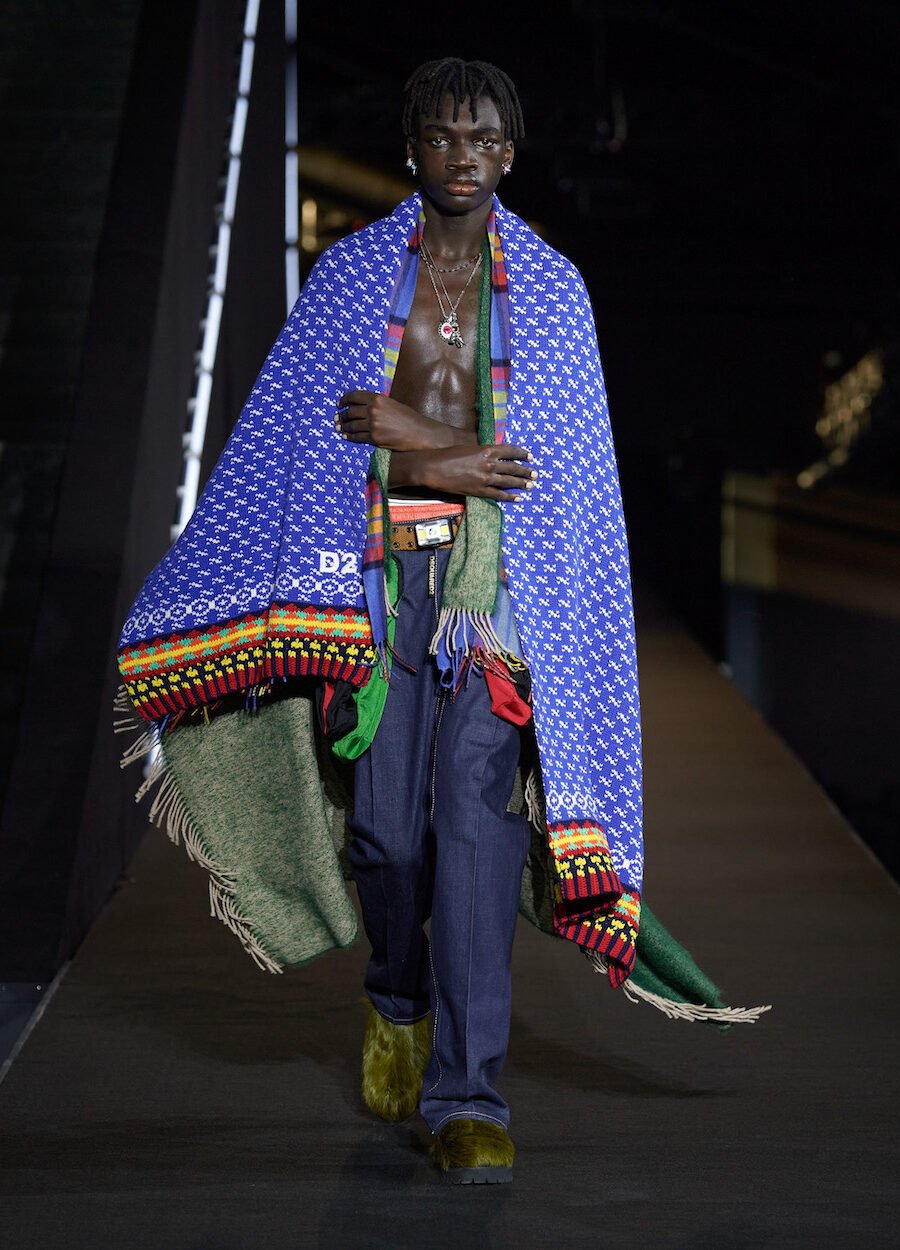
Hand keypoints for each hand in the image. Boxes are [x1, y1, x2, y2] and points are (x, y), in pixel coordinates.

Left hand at [335, 390, 470, 451]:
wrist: (419, 433)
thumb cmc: (408, 419)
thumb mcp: (393, 405)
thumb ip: (378, 404)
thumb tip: (364, 408)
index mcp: (378, 398)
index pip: (355, 396)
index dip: (344, 400)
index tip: (340, 404)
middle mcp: (374, 409)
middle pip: (351, 411)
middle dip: (342, 415)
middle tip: (337, 418)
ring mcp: (373, 424)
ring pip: (352, 425)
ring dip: (343, 427)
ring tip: (338, 428)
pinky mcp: (374, 437)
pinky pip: (357, 437)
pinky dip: (349, 437)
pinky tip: (346, 437)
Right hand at [392, 444, 536, 501]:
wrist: (433, 468)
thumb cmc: (447, 455)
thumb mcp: (468, 448)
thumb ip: (482, 451)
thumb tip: (493, 453)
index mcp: (486, 450)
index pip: (509, 450)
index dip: (521, 453)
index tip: (530, 456)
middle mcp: (488, 464)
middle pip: (512, 467)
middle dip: (525, 470)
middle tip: (535, 473)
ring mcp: (484, 478)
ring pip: (508, 481)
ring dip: (521, 483)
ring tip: (531, 485)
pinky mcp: (478, 490)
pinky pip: (498, 495)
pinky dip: (509, 497)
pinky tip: (518, 498)